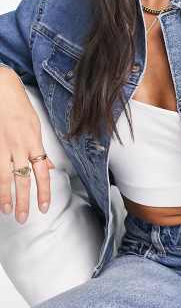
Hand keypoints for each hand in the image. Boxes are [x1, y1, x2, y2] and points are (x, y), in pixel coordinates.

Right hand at [0, 67, 55, 222]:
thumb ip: (40, 150)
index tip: (43, 207)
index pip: (42, 172)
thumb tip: (48, 166)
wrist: (1, 89)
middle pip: (22, 179)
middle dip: (24, 200)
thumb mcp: (35, 127)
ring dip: (5, 196)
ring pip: (4, 176)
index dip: (43, 191)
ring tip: (7, 210)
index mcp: (33, 142)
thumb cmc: (19, 107)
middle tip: (23, 218)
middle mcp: (19, 146)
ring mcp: (2, 146)